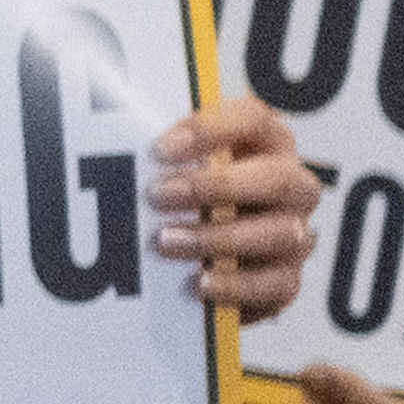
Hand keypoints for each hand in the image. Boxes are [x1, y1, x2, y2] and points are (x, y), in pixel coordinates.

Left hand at [153, 95, 321, 317]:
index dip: (212, 130)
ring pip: (281, 234)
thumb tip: (110, 136)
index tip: (160, 149)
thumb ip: (161, 150)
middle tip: (159, 196)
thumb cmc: (186, 194)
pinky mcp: (286, 277)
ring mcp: (293, 232)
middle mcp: (291, 186)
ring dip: (219, 238)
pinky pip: (276, 285)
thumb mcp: (176, 163)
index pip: (255, 119)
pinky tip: (198, 281)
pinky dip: (236, 285)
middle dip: (217, 187)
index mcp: (266, 143)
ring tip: (167, 242)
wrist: (208, 253)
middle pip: (279, 179)